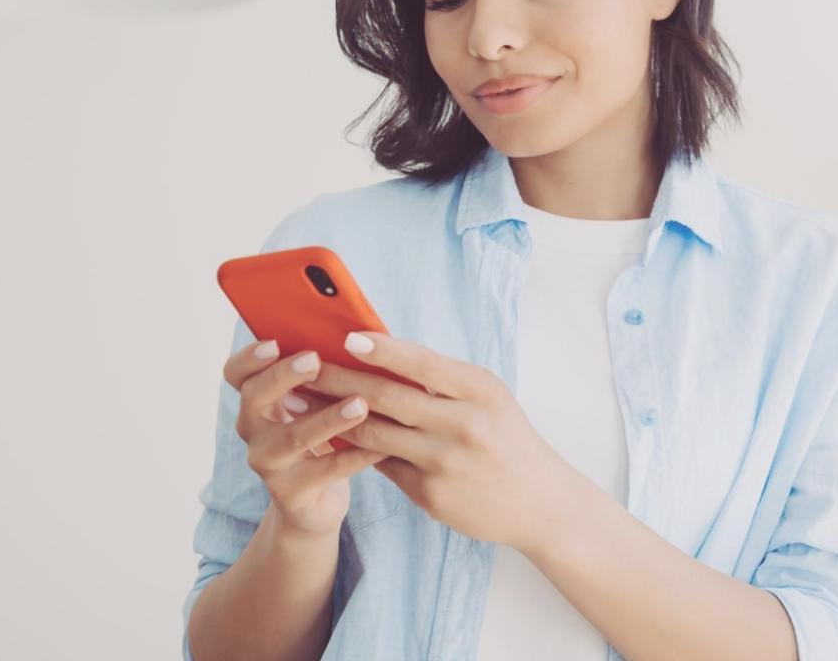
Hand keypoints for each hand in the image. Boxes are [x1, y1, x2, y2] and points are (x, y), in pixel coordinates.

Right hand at [224, 338, 388, 537]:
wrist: (316, 504)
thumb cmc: (323, 439)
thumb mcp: (316, 405)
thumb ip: (325, 376)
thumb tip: (360, 335)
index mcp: (258, 400)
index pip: (237, 373)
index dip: (249, 358)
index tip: (275, 343)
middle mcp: (253, 429)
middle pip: (254, 396)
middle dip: (284, 376)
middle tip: (315, 361)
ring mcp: (268, 463)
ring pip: (292, 437)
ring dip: (327, 419)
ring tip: (360, 405)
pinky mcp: (289, 494)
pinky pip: (325, 472)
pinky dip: (354, 457)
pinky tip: (380, 447)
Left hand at [301, 330, 583, 553]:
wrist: (537, 500)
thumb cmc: (504, 435)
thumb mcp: (485, 397)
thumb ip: (440, 379)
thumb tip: (376, 352)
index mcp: (480, 391)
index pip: (422, 364)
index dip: (382, 349)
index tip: (345, 337)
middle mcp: (464, 425)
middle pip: (388, 397)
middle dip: (338, 379)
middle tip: (302, 366)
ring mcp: (445, 463)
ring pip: (375, 432)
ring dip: (331, 415)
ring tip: (300, 400)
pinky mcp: (430, 495)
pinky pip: (381, 464)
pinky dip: (352, 447)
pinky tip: (325, 435)